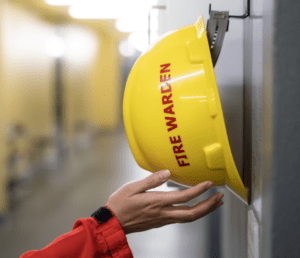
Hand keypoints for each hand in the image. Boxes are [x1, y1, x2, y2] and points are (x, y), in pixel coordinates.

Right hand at [106, 170, 223, 233]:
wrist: (112, 223)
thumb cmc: (120, 204)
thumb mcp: (132, 188)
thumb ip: (151, 180)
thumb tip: (167, 172)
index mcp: (157, 202)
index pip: (184, 197)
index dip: (199, 190)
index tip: (209, 184)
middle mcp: (163, 213)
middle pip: (192, 213)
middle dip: (209, 206)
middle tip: (220, 197)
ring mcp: (163, 219)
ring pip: (189, 218)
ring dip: (204, 210)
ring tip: (214, 203)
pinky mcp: (160, 222)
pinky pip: (182, 219)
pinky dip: (193, 213)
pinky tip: (195, 208)